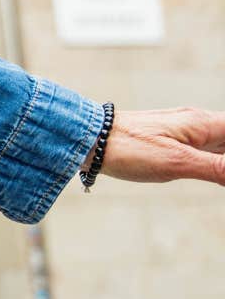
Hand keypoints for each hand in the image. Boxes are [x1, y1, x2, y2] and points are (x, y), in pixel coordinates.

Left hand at [95, 107, 224, 184]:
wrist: (86, 139)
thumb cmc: (128, 148)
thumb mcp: (177, 163)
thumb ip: (217, 168)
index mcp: (203, 123)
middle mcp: (198, 123)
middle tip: (221, 176)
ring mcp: (185, 131)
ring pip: (222, 143)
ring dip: (223, 159)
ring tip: (218, 175)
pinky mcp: (172, 141)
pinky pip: (207, 149)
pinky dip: (218, 161)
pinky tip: (216, 172)